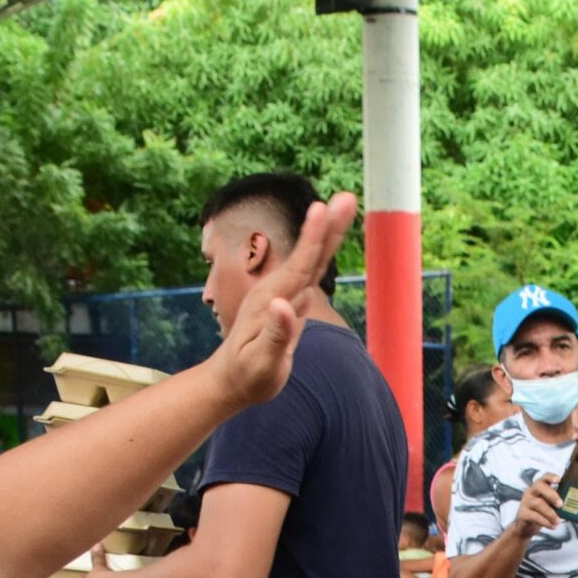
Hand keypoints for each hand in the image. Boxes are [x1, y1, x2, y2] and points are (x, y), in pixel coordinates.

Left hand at [206, 191, 358, 416]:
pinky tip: (328, 236)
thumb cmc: (247, 376)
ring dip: (328, 232)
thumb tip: (284, 304)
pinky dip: (320, 251)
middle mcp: (278, 291)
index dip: (313, 238)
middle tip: (347, 198)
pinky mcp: (288, 301)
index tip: (321, 208)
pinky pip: (308, 271)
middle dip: (328, 226)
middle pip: (309, 255)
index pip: (299, 266)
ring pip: (311, 259)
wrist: (230, 379)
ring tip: (342, 206)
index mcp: (273, 301)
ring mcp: (283, 294)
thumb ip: (275, 334)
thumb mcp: (261, 363)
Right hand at [510, 472, 563, 543]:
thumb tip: (574, 504)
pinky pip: (534, 516)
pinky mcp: (523, 514)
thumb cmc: (541, 513)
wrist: (525, 527)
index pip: (544, 477)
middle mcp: (531, 492)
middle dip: (552, 495)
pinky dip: (545, 522)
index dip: (551, 477)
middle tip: (561, 504)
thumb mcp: (549, 505)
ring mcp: (525, 502)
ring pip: (538, 503)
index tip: (559, 479)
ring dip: (550, 513)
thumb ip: (558, 502)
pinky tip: (553, 526)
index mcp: (539, 487)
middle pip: (539, 487)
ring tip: (558, 521)